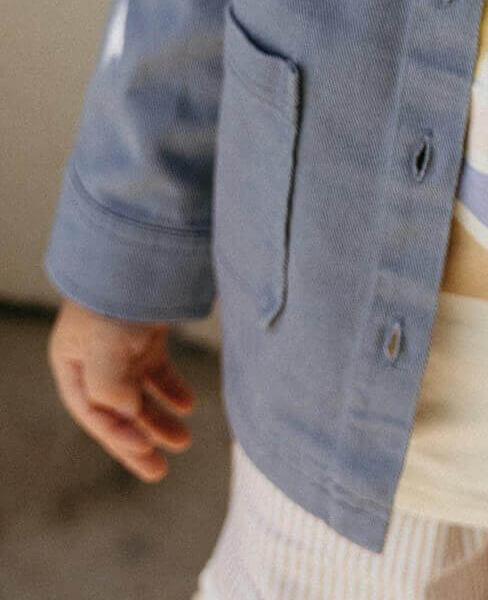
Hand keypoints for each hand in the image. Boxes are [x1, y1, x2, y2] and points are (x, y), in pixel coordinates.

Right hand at [47, 297, 197, 481]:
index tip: (146, 455)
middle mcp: (94, 356)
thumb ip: (110, 385)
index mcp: (72, 360)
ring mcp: (122, 343)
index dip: (118, 438)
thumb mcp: (107, 343)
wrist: (146, 243)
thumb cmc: (119, 294)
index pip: (93, 412)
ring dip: (159, 417)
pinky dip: (171, 387)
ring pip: (139, 392)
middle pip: (115, 408)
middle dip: (139, 438)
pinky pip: (157, 369)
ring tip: (183, 440)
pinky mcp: (146, 331)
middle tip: (160, 469)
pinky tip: (188, 404)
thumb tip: (125, 413)